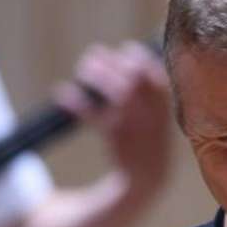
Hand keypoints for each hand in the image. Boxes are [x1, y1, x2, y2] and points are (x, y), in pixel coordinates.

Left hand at [56, 41, 171, 193]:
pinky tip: (62, 93)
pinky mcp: (118, 138)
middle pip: (135, 75)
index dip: (136, 56)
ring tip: (82, 70)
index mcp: (164, 103)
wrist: (149, 175)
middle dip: (113, 61)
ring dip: (97, 75)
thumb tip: (130, 51)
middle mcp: (153, 111)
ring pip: (119, 91)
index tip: (124, 51)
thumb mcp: (159, 110)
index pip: (153, 70)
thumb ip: (149, 85)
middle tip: (94, 55)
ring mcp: (136, 124)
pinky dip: (77, 103)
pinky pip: (96, 117)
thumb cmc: (150, 136)